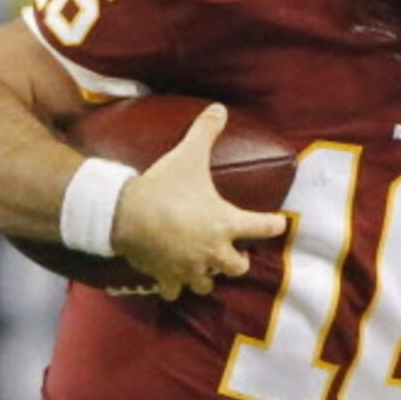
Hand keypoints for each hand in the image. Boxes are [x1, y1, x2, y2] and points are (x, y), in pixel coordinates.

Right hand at [111, 104, 286, 301]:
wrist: (122, 212)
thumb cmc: (162, 185)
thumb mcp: (187, 156)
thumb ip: (205, 133)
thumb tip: (219, 108)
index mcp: (226, 223)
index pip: (265, 227)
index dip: (274, 224)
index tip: (278, 222)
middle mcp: (214, 250)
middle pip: (239, 268)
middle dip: (237, 261)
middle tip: (232, 252)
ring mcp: (190, 267)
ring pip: (208, 284)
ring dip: (208, 276)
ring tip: (202, 265)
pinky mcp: (166, 276)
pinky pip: (175, 291)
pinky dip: (174, 286)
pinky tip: (172, 278)